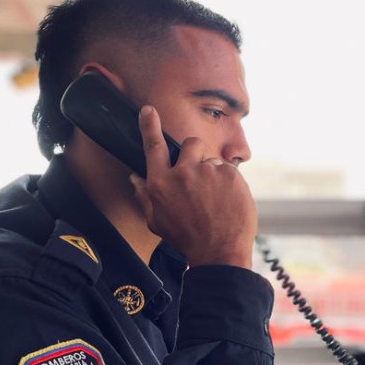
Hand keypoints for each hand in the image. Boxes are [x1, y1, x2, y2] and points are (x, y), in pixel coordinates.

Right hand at [132, 105, 256, 267]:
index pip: (153, 147)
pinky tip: (228, 203)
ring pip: (213, 161)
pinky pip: (229, 171)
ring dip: (214, 175)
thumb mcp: (157, 222)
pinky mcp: (230, 175)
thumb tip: (134, 178)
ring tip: (217, 201)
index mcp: (161, 184)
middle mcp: (182, 173)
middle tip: (201, 174)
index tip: (149, 110)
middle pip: (191, 143)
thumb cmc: (187, 240)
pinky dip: (230, 184)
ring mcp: (208, 172)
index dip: (150, 126)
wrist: (219, 253)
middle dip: (196, 152)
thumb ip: (144, 197)